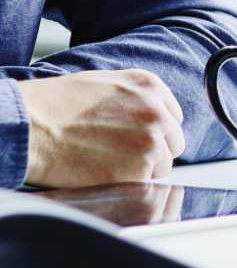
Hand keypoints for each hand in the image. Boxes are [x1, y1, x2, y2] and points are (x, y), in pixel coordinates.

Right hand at [21, 69, 185, 186]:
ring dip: (142, 170)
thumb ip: (134, 98)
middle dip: (154, 151)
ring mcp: (151, 141)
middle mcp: (157, 111)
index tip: (140, 139)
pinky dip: (128, 184)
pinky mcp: (139, 171)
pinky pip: (145, 184)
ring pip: (162, 166)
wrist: (30, 127)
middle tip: (123, 157)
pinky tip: (103, 174)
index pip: (173, 116)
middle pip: (173, 142)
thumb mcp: (103, 83)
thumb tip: (148, 117)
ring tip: (108, 165)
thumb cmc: (53, 105)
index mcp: (149, 86)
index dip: (156, 131)